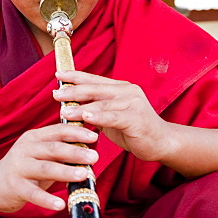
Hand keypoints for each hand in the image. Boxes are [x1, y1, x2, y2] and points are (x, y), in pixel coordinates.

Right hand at [0, 123, 98, 212]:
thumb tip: (91, 150)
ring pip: (45, 168)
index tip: (94, 136)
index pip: (58, 131)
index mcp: (34, 137)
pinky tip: (60, 204)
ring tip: (83, 175)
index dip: (76, 133)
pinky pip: (33, 193)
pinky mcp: (14, 187)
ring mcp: (18, 167)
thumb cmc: (24, 169)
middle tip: (94, 156)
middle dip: (75, 152)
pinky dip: (47, 199)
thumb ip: (60, 151)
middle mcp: (25, 149)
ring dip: (66, 171)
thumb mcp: (40, 155)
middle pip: (53, 148)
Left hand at [53, 69, 169, 161]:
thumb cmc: (134, 130)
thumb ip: (96, 109)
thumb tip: (71, 106)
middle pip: (95, 88)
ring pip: (102, 102)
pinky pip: (113, 117)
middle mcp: (126, 91)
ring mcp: (133, 103)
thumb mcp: (111, 117)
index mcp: (120, 88)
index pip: (93, 79)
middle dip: (73, 90)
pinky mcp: (136, 118)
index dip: (75, 76)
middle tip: (56, 93)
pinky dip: (98, 116)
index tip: (58, 75)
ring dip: (81, 105)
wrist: (161, 142)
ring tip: (64, 109)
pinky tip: (85, 116)